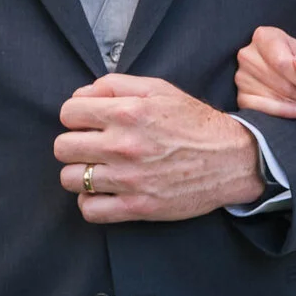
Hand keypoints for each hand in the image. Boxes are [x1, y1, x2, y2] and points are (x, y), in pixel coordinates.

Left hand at [55, 75, 265, 221]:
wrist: (232, 159)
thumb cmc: (195, 123)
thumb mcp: (160, 89)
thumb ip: (117, 85)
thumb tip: (83, 95)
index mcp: (128, 112)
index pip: (69, 113)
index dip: (76, 116)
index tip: (88, 122)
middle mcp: (124, 145)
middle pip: (62, 147)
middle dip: (74, 144)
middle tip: (93, 146)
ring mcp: (128, 179)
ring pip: (71, 179)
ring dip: (81, 174)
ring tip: (99, 170)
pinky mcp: (137, 207)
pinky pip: (89, 210)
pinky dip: (91, 202)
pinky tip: (104, 192)